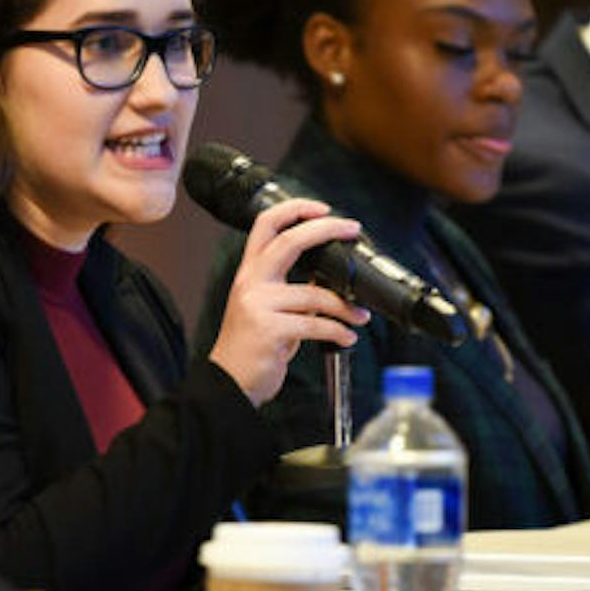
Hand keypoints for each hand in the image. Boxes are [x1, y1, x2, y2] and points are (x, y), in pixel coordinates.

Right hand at [207, 197, 368, 406]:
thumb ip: (291, 288)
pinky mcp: (270, 331)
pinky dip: (338, 332)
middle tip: (352, 229)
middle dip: (326, 230)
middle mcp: (250, 283)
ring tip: (360, 316)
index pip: (266, 225)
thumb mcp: (266, 308)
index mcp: (250, 273)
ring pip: (315, 294)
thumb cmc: (252, 347)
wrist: (230, 382)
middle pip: (289, 241)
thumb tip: (330, 277)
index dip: (295, 210)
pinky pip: (316, 325)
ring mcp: (258, 306)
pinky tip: (346, 338)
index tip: (324, 209)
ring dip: (346, 306)